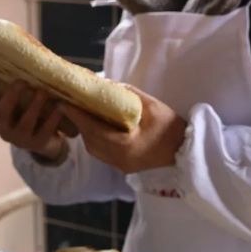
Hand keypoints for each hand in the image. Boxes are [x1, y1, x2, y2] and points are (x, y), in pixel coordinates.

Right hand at [0, 66, 74, 161]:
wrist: (46, 141)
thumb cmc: (32, 112)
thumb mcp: (22, 101)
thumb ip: (20, 85)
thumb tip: (26, 52)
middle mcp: (4, 127)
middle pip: (2, 113)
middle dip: (11, 96)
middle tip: (22, 82)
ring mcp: (20, 138)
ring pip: (25, 123)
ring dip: (34, 106)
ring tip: (43, 92)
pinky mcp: (38, 144)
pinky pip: (45, 131)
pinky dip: (53, 118)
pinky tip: (60, 107)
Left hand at [60, 86, 186, 173]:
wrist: (187, 153)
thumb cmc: (171, 129)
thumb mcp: (152, 106)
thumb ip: (128, 95)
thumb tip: (108, 85)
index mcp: (124, 144)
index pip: (92, 128)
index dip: (76, 115)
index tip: (63, 102)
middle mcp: (118, 158)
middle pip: (89, 140)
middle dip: (79, 122)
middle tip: (70, 104)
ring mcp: (121, 165)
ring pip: (94, 148)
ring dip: (86, 131)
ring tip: (83, 114)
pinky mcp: (125, 166)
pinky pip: (102, 153)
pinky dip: (96, 139)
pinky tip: (98, 127)